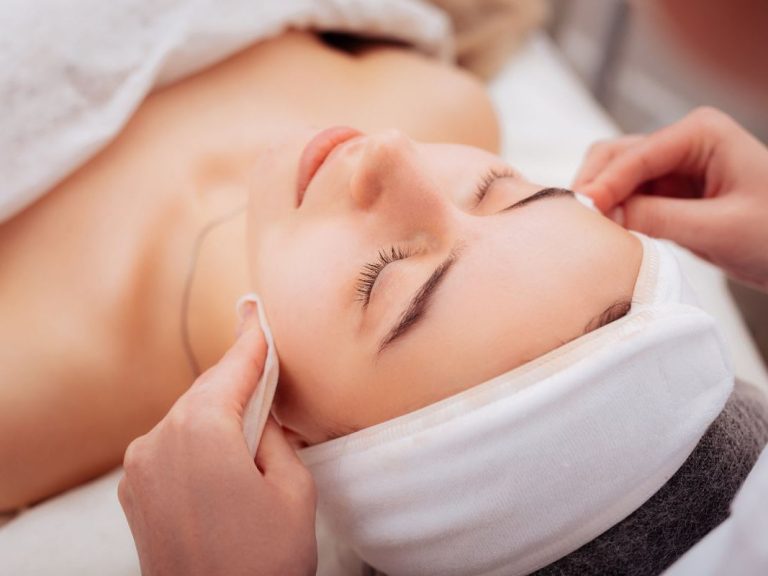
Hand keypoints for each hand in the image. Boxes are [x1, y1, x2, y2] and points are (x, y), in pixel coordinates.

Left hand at [118, 308, 316, 575]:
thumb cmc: (263, 562)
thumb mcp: (293, 490)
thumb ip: (276, 437)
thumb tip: (260, 417)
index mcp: (200, 431)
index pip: (234, 369)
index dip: (253, 340)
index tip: (256, 311)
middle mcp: (158, 440)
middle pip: (208, 390)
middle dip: (238, 376)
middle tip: (264, 356)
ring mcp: (139, 466)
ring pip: (188, 416)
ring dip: (220, 409)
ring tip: (254, 413)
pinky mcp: (134, 491)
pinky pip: (172, 444)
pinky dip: (199, 436)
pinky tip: (225, 448)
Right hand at [574, 107, 767, 290]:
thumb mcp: (720, 228)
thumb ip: (659, 218)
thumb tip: (606, 215)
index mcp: (701, 133)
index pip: (636, 155)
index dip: (603, 183)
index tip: (580, 211)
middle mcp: (682, 142)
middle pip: (615, 156)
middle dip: (594, 186)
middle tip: (576, 222)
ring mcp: (673, 166)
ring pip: (616, 176)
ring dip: (601, 199)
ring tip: (589, 230)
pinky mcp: (668, 192)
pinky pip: (628, 197)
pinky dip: (613, 212)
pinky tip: (607, 232)